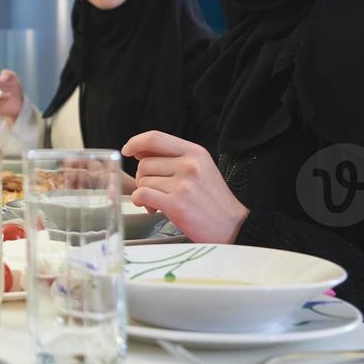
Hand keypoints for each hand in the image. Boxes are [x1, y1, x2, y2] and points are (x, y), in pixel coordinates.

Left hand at [122, 131, 248, 243]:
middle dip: (143, 178)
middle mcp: (189, 165)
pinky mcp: (176, 205)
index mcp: (195, 152)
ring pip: (142, 181)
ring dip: (145, 193)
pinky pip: (142, 195)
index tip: (128, 150)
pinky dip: (140, 201)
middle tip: (156, 190)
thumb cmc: (214, 200)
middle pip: (144, 163)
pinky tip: (152, 207)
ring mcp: (183, 185)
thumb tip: (140, 153)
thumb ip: (174, 158)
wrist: (234, 226)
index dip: (136, 142)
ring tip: (159, 202)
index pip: (155, 138)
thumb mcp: (201, 168)